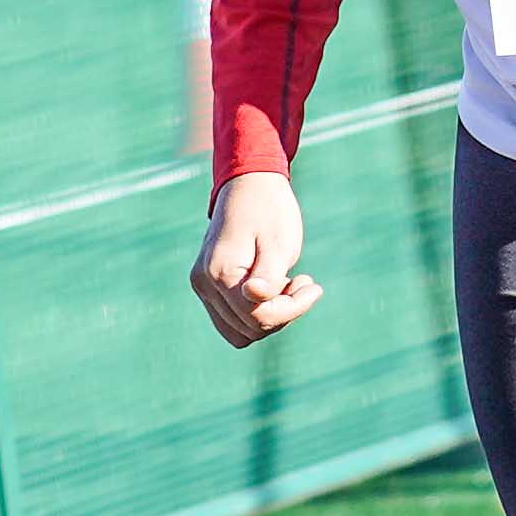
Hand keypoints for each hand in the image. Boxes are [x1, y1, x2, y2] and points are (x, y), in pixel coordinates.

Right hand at [190, 172, 318, 345]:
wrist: (249, 184)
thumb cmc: (269, 210)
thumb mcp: (279, 243)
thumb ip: (270, 276)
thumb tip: (255, 297)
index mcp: (220, 272)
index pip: (258, 317)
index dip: (292, 309)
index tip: (312, 284)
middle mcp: (204, 284)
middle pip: (250, 328)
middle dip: (283, 312)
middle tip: (303, 281)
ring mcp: (202, 287)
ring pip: (241, 331)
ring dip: (271, 315)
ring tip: (289, 283)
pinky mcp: (208, 287)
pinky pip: (233, 320)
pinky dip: (257, 312)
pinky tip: (275, 287)